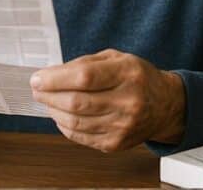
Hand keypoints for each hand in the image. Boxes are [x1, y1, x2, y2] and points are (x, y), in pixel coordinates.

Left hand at [30, 49, 184, 151]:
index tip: (37, 78)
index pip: (84, 77)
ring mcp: (123, 126)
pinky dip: (65, 126)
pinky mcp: (116, 143)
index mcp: (128, 74)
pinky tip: (62, 115)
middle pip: (76, 102)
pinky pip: (81, 136)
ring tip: (48, 101)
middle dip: (49, 96)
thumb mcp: (117, 58)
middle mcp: (128, 101)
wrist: (164, 105)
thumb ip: (84, 64)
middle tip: (38, 89)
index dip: (55, 79)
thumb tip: (51, 75)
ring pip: (75, 122)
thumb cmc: (137, 78)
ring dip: (54, 111)